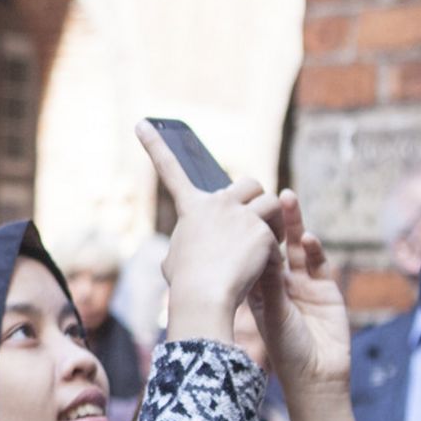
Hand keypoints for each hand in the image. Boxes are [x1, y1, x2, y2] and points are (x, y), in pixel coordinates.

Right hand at [136, 121, 279, 345]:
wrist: (204, 297)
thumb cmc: (186, 285)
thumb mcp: (175, 260)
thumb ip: (188, 244)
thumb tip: (184, 252)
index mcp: (191, 208)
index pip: (168, 170)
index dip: (154, 146)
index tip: (142, 123)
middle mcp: (217, 204)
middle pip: (250, 183)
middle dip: (258, 199)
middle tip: (256, 221)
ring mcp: (241, 215)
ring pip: (271, 204)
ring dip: (273, 222)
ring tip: (265, 247)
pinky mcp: (262, 232)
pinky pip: (278, 234)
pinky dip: (275, 251)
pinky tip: (263, 268)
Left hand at [252, 191, 349, 391]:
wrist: (316, 374)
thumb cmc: (285, 348)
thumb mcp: (271, 313)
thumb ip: (267, 284)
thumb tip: (255, 251)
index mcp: (258, 288)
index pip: (252, 252)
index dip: (249, 231)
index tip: (241, 208)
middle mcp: (279, 282)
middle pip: (274, 243)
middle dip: (271, 219)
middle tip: (267, 194)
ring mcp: (303, 284)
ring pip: (296, 248)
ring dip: (293, 224)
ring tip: (286, 200)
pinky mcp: (326, 289)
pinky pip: (318, 263)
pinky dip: (313, 249)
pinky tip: (307, 238)